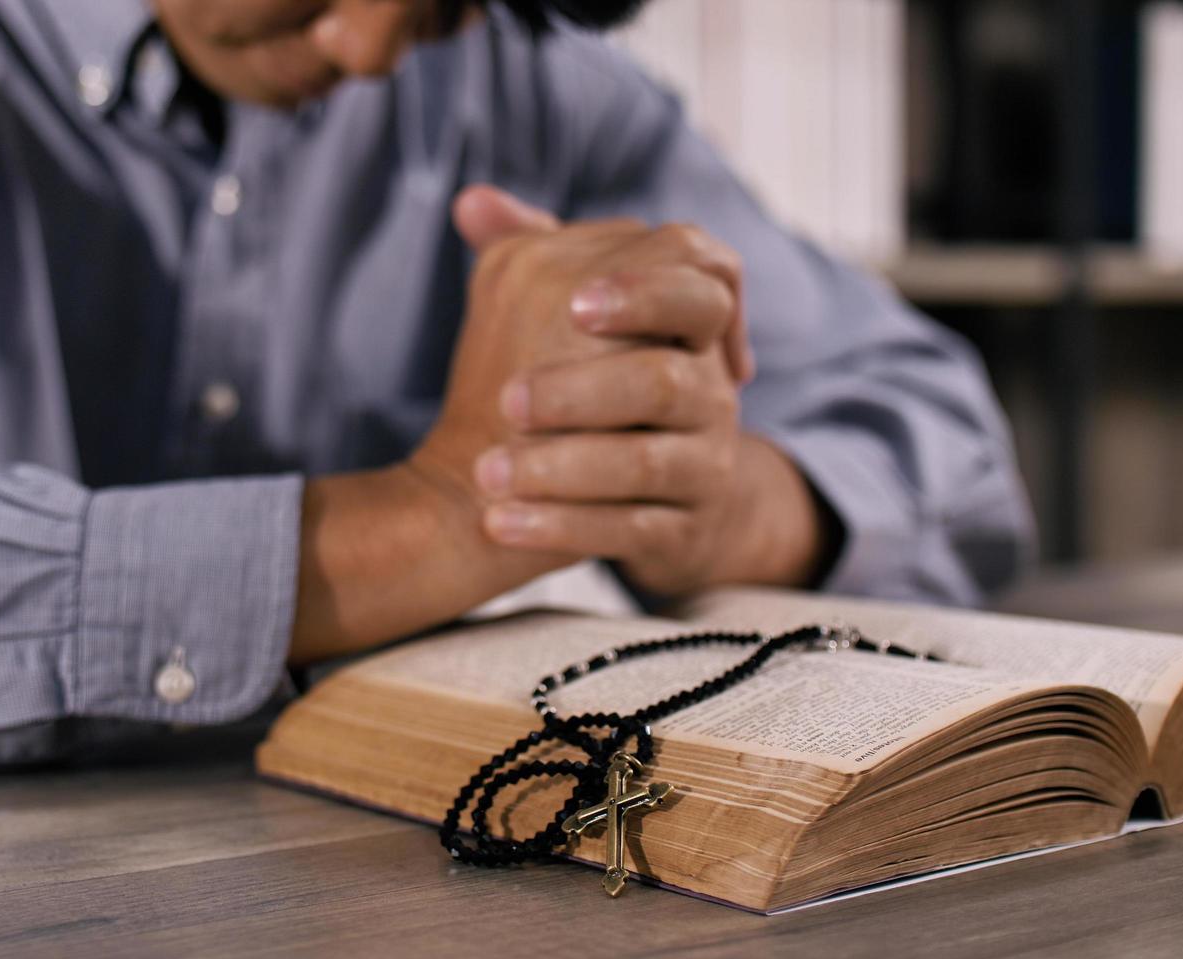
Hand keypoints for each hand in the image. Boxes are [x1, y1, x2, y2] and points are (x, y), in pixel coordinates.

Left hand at [409, 188, 751, 566]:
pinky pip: (629, 532)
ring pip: (645, 463)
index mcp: (689, 326)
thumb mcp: (568, 314)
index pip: (703, 282)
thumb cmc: (594, 387)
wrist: (633, 494)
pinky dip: (561, 528)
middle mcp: (710, 394)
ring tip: (489, 474)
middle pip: (665, 381)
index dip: (644, 291)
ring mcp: (704, 466)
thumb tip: (472, 202)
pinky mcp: (683, 532)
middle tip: (508, 401)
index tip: (573, 306)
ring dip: (561, 467)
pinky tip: (499, 523)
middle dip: (581, 390)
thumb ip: (532, 252)